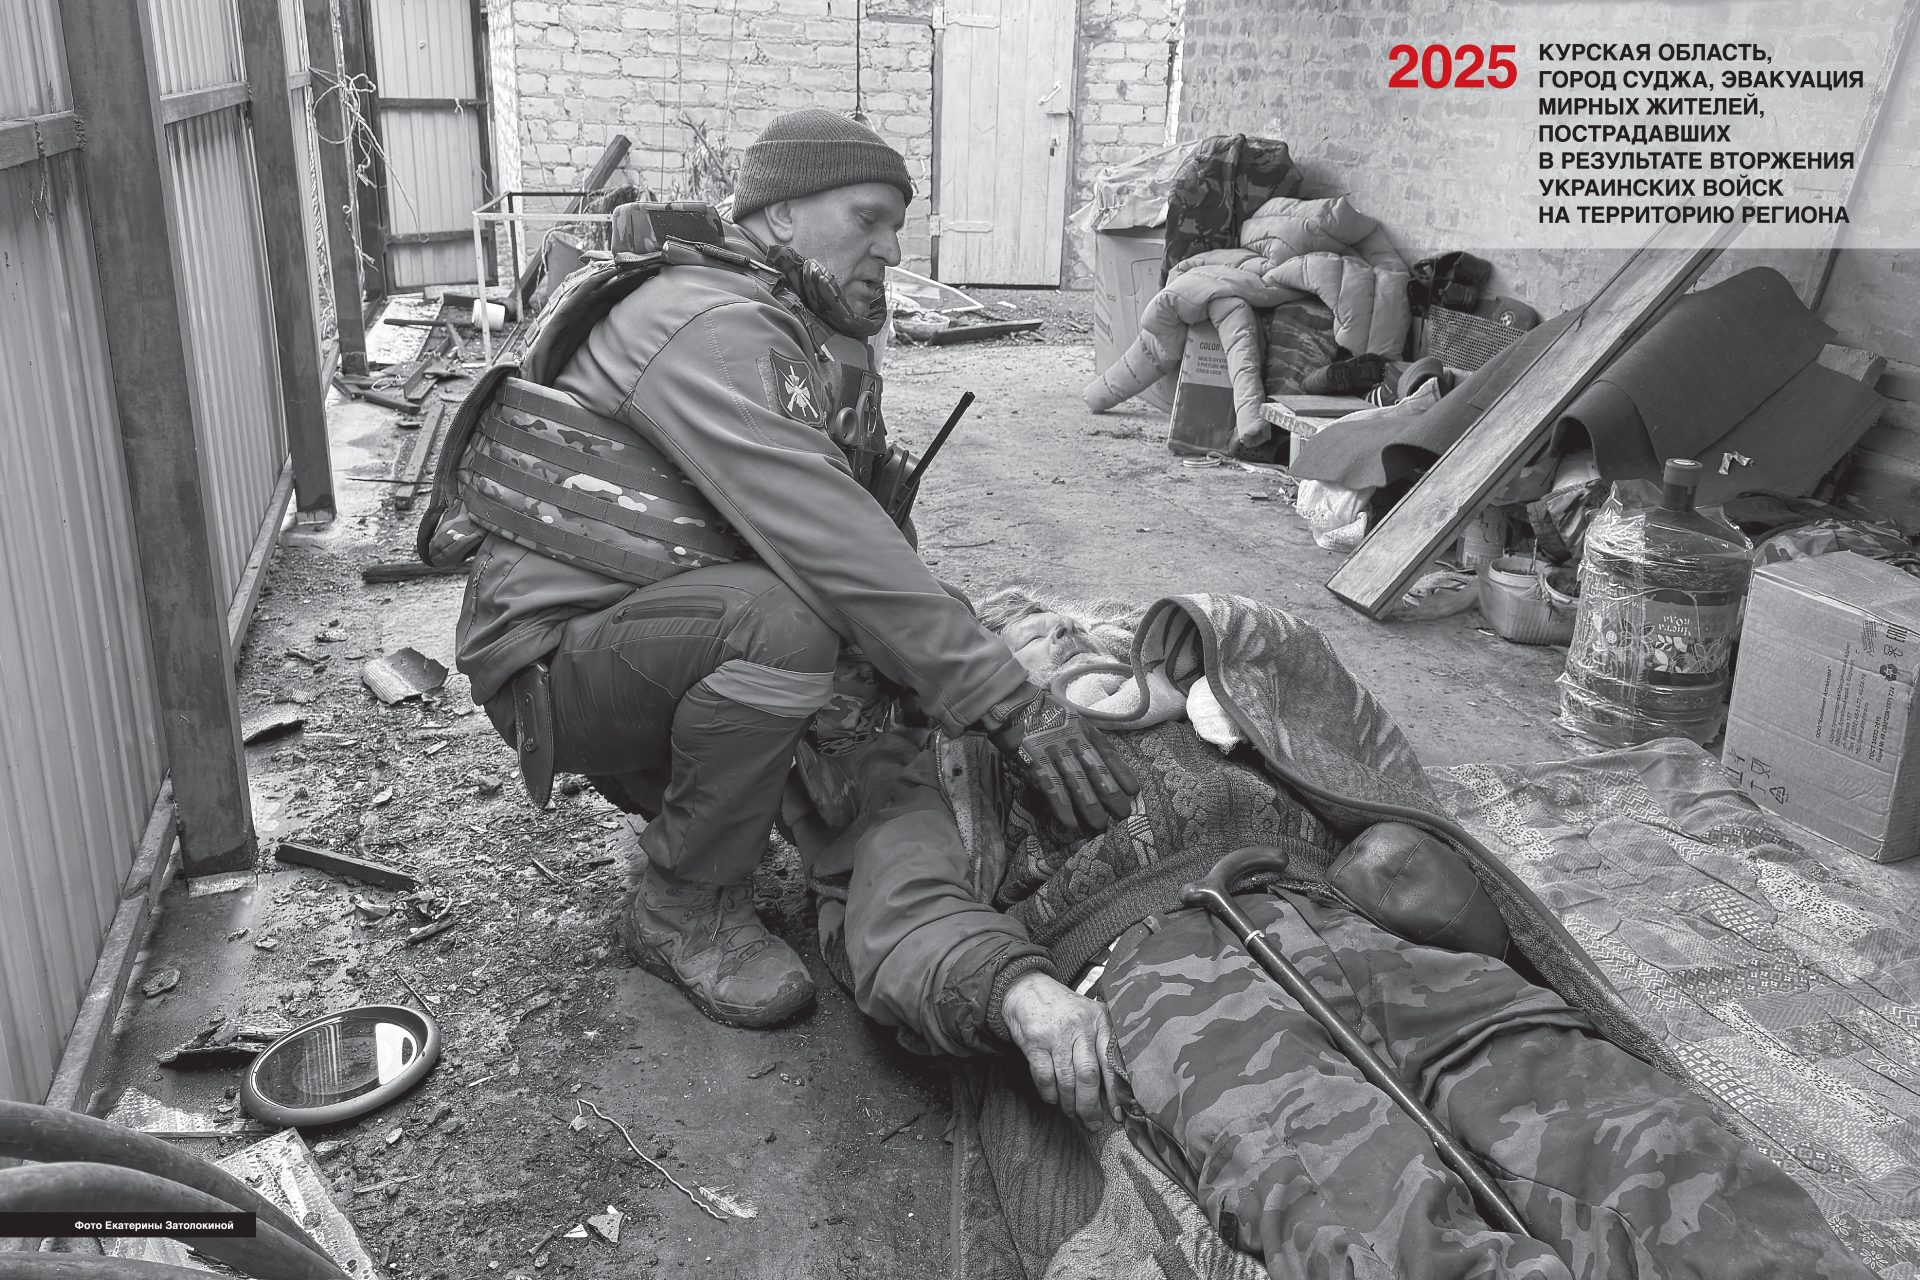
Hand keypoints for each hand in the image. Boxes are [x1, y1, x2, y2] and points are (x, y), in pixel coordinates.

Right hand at [983, 689, 1139, 834]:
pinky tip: (1070, 821)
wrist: (1011, 702)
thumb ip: (1083, 737)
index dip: (1122, 772)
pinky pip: (1050, 785)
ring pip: (1076, 780)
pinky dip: (1061, 804)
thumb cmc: (1042, 713)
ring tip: (1099, 824)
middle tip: (1123, 814)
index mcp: (1082, 729)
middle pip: (1095, 769)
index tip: (1133, 791)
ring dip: (1089, 804)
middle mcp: (1072, 739)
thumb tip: (1101, 762)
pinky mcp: (1034, 759)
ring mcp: (1053, 749)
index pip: (1107, 752)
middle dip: (1110, 793)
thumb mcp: (1070, 718)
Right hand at [1000, 972, 1120, 1125]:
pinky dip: (1049, 1093)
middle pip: (1088, 1075)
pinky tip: (1053, 1098)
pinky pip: (1044, 1076)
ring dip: (1069, 1103)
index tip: (1118, 1114)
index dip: (1115, 1092)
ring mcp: (1056, 1034)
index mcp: (1099, 1021)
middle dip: (1090, 1105)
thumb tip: (1113, 1088)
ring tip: (1071, 1113)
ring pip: (1067, 1079)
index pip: (1111, 1062)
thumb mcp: (1089, 1017)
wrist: (1027, 989)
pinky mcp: (1034, 1042)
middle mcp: (1080, 1027)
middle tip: (1091, 1122)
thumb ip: (1102, 1043)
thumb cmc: (1063, 1010)